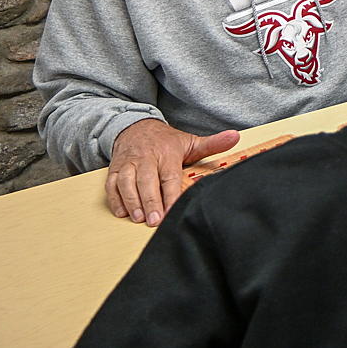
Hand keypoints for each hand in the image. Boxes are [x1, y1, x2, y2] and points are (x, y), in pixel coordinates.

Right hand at [107, 119, 239, 225]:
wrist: (136, 127)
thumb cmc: (166, 141)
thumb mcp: (190, 142)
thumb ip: (212, 144)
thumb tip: (235, 137)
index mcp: (166, 154)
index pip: (169, 176)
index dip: (170, 195)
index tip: (172, 211)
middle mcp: (145, 158)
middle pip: (146, 181)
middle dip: (149, 201)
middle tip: (154, 220)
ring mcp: (127, 164)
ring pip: (125, 183)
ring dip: (131, 201)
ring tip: (139, 218)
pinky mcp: (114, 169)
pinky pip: (111, 185)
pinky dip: (115, 199)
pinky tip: (122, 212)